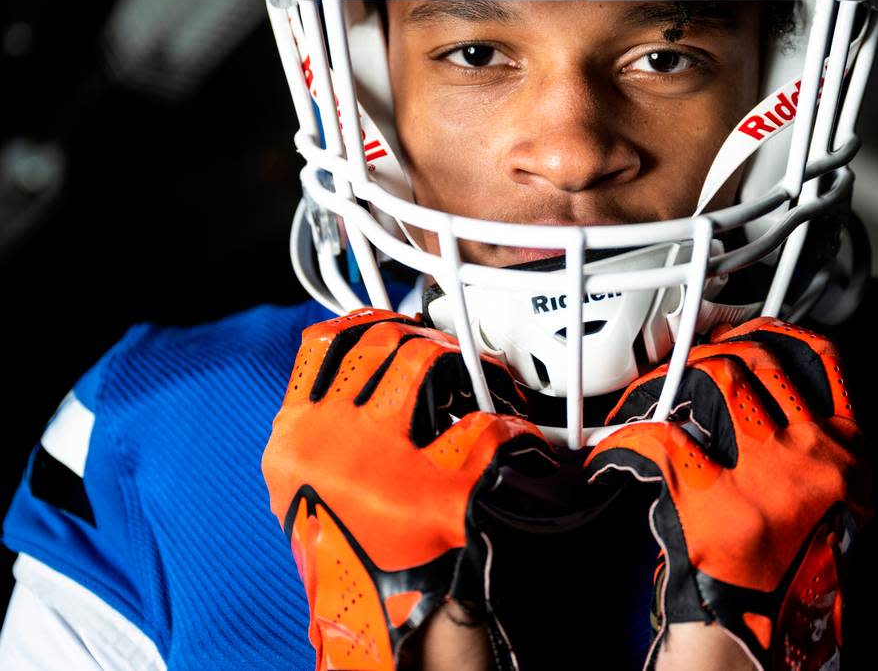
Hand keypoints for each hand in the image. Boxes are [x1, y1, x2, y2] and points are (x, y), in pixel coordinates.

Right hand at [262, 309, 552, 670]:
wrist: (358, 624)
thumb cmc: (337, 554)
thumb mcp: (300, 490)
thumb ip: (316, 431)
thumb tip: (348, 378)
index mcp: (294, 437)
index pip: (320, 346)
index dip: (364, 321)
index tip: (392, 320)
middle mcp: (329, 436)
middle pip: (382, 343)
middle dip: (422, 338)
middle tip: (448, 354)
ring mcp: (379, 459)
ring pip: (424, 363)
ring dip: (461, 361)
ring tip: (483, 381)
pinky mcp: (432, 491)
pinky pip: (481, 428)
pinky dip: (507, 425)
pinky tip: (516, 435)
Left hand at [586, 318, 870, 669]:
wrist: (773, 626)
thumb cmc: (802, 568)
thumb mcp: (842, 504)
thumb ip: (824, 450)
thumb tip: (785, 404)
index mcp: (846, 450)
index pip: (827, 362)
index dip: (785, 333)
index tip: (757, 326)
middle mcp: (810, 451)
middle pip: (760, 361)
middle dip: (718, 348)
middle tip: (691, 359)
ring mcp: (762, 470)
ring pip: (718, 379)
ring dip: (678, 376)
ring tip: (653, 390)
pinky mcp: (712, 495)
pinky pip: (663, 437)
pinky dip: (629, 435)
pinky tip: (612, 450)